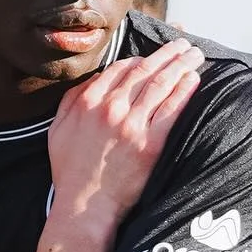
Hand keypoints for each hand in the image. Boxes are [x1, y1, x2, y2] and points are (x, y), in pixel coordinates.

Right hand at [47, 38, 203, 228]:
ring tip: (194, 55)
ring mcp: (131, 125)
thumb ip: (70, 102)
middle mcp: (110, 109)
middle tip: (183, 44)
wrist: (84, 207)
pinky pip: (171, 109)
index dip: (140, 58)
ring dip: (180, 65)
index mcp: (87, 103)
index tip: (152, 56)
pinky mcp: (150, 143)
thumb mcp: (57, 132)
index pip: (119, 69)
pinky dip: (183, 90)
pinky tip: (192, 79)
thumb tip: (90, 82)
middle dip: (167, 53)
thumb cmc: (70, 172)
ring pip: (160, 84)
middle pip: (144, 70)